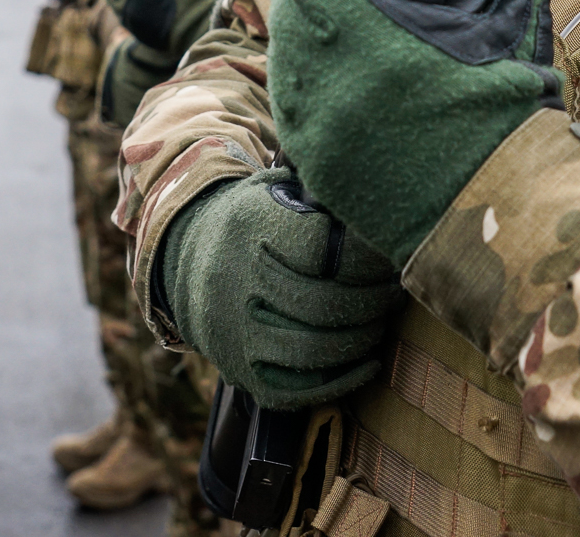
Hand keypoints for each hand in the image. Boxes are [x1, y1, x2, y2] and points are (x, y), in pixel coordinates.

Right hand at [160, 167, 404, 410]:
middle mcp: (237, 281)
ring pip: (311, 351)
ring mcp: (235, 333)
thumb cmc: (251, 222)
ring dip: (360, 340)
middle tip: (393, 293)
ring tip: (380, 323)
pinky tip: (367, 363)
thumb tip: (377, 198)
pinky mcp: (240, 371)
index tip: (389, 257)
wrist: (185, 262)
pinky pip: (297, 390)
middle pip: (321, 305)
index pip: (320, 249)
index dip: (366, 259)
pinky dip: (340, 381)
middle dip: (371, 303)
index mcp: (249, 226)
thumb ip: (318, 192)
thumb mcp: (273, 189)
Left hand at [267, 0, 557, 265]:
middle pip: (287, 2)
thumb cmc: (508, 122)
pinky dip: (307, 77)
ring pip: (282, 53)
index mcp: (361, 32)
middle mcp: (320, 77)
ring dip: (303, 27)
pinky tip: (339, 72)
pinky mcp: (311, 160)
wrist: (501, 216)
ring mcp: (307, 124)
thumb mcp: (512, 30)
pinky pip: (291, 101)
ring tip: (337, 16)